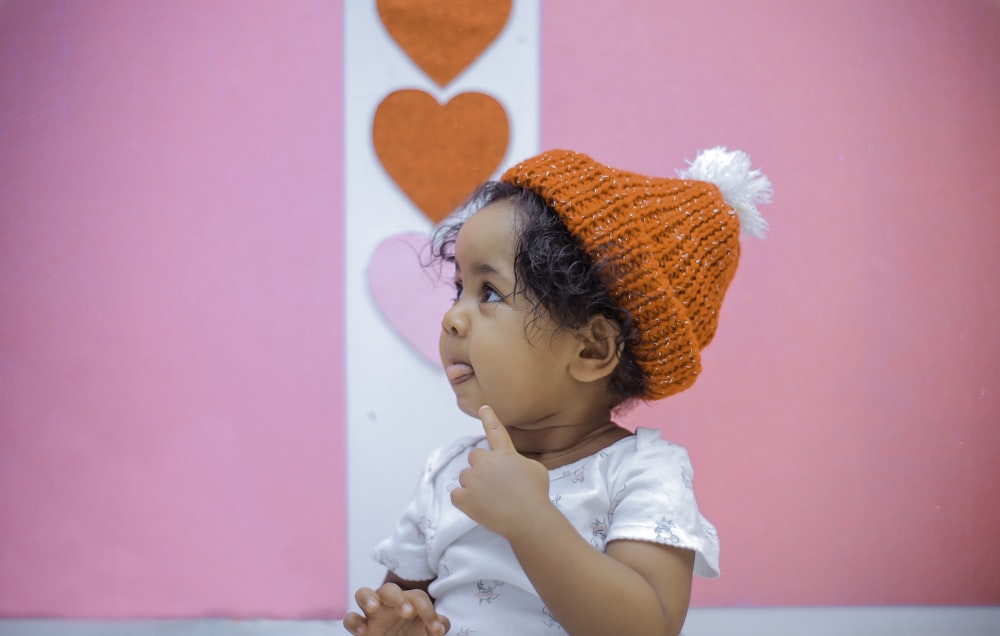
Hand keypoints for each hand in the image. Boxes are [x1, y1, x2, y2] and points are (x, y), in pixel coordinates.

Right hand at [343, 583, 448, 635]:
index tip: (435, 629)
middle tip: (408, 612)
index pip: (417, 597)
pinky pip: (350, 617)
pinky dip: (353, 621)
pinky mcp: (360, 627)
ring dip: (368, 598)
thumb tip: (442, 624)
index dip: (428, 610)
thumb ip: (436, 624)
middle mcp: (388, 603)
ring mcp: (372, 613)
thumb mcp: (427, 630)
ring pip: (362, 593)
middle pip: (389, 589)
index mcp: (407, 601)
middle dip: (398, 598)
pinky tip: (363, 631)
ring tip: (374, 608)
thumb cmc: (413, 633)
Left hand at [450, 405, 550, 538]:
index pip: (495, 430)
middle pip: (474, 456)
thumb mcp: (536, 469)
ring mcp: (472, 479)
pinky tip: (478, 507)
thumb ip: (519, 461)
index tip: (483, 408)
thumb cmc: (536, 494)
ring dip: (473, 484)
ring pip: (465, 476)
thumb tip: (512, 465)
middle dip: (481, 466)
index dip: (489, 418)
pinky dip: (464, 500)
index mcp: (504, 453)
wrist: (528, 518)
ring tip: (490, 498)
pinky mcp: (463, 497)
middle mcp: (485, 462)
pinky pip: (456, 495)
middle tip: (494, 482)